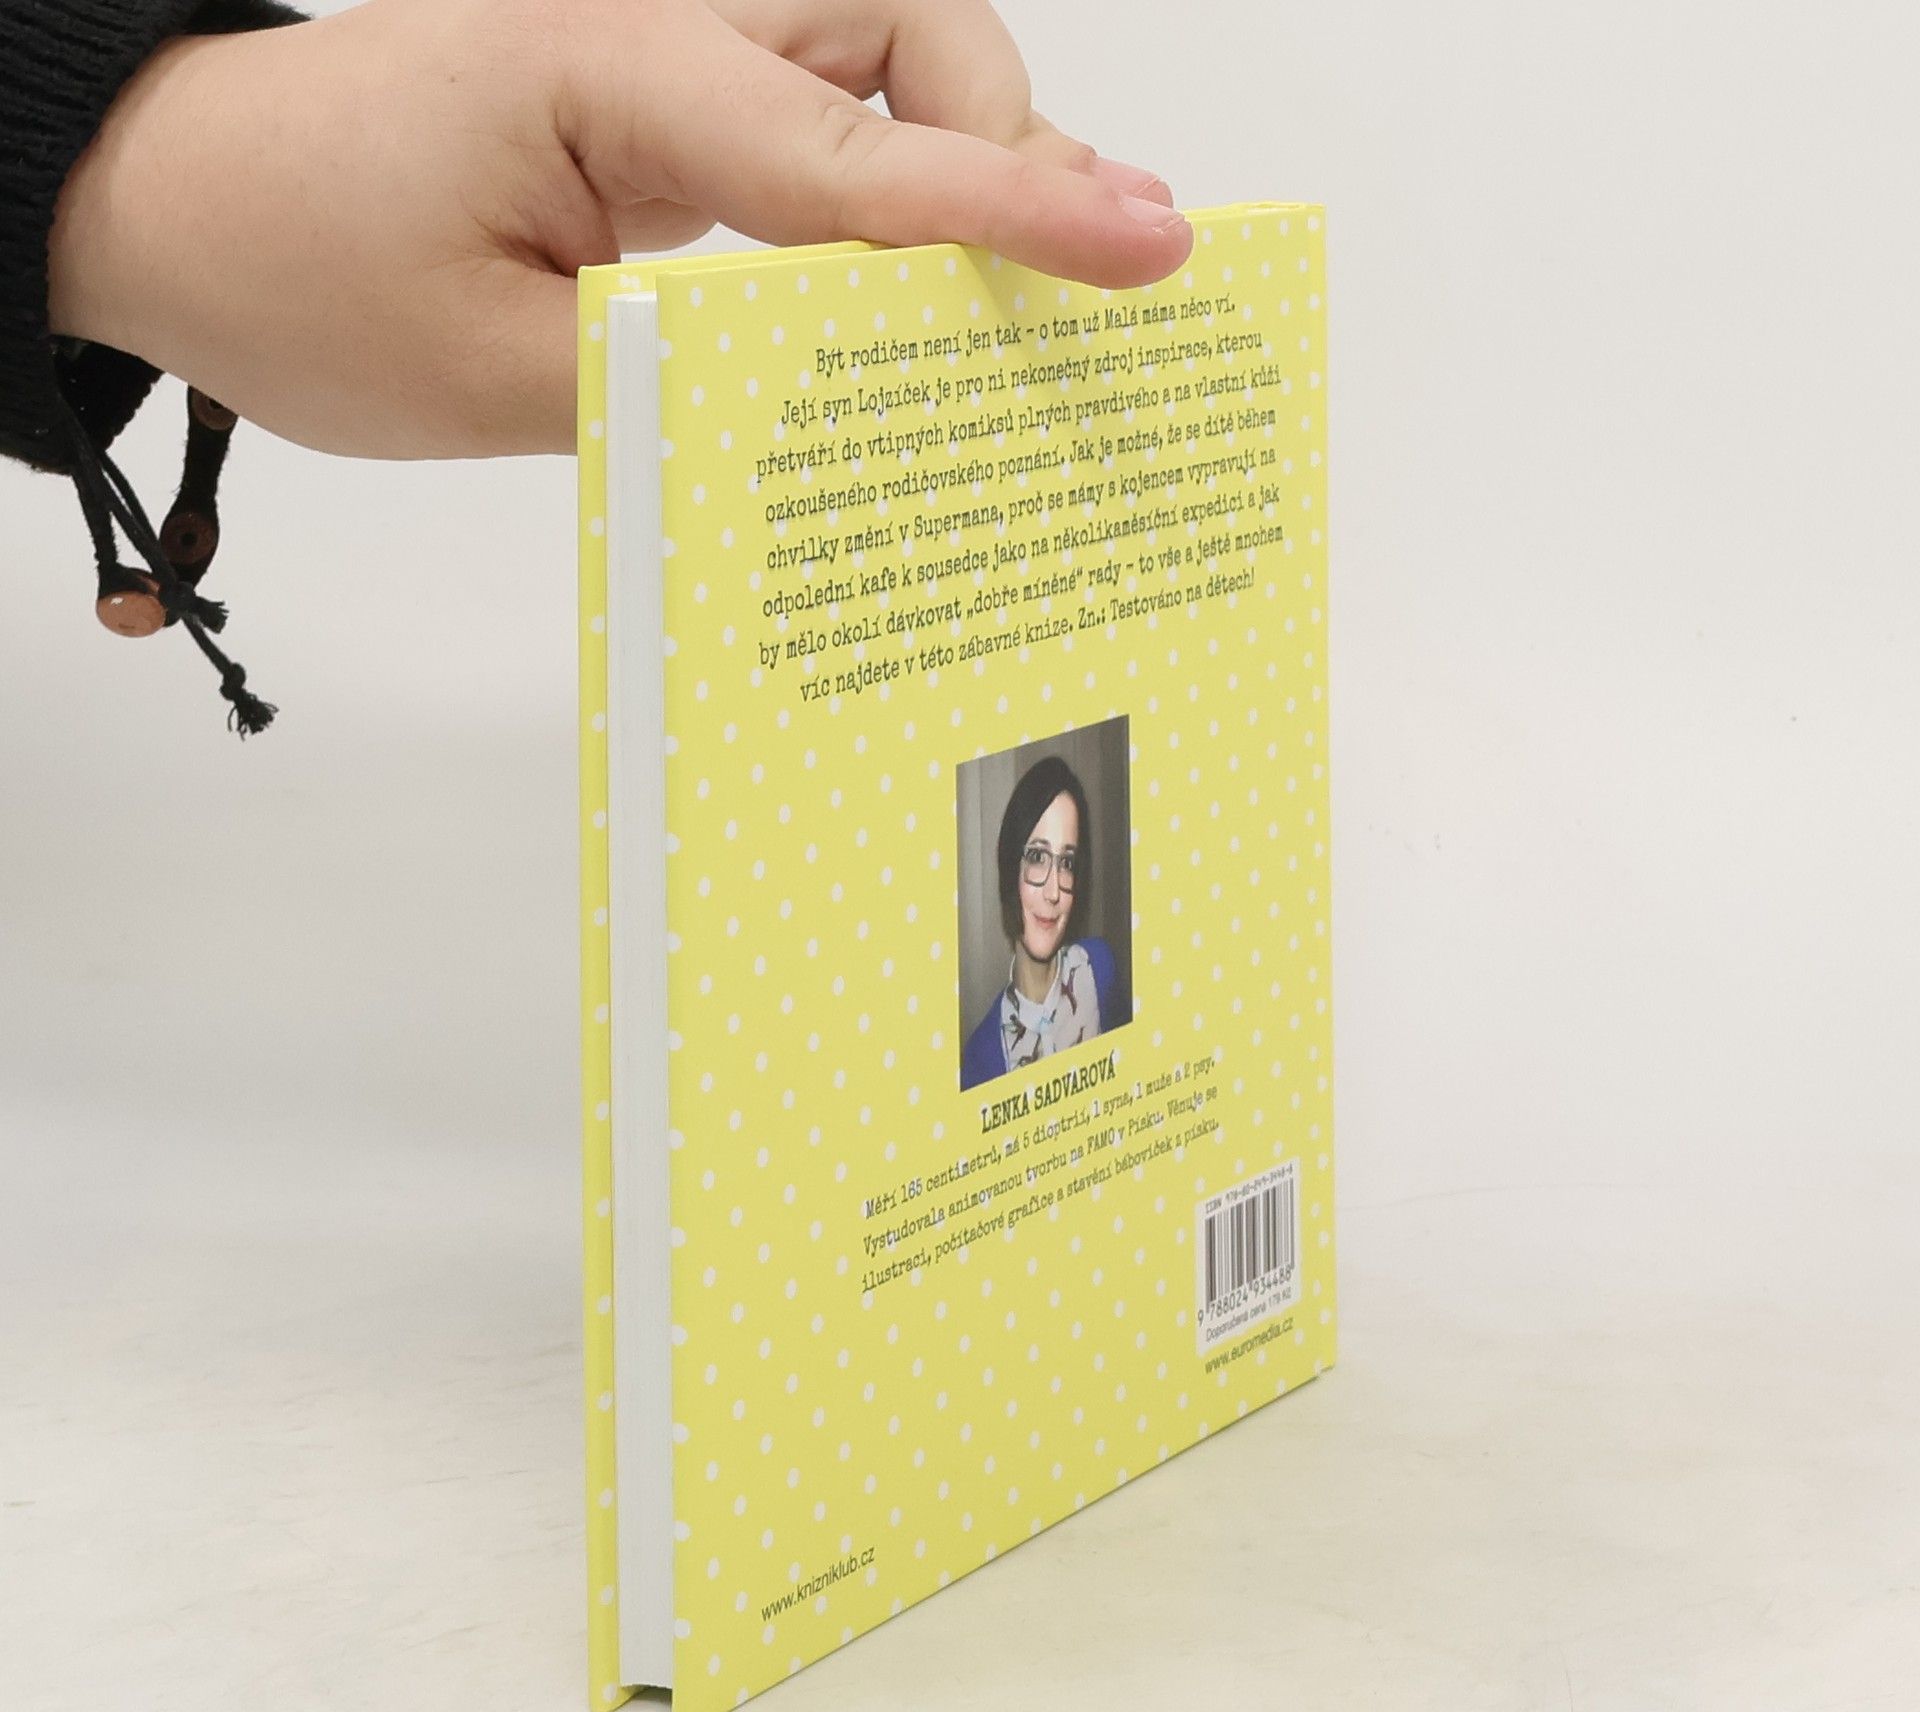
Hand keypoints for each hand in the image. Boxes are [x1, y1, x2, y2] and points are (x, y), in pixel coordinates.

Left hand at [49, 0, 1191, 458]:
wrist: (181, 198)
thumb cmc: (299, 265)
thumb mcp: (494, 374)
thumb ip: (684, 387)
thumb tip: (844, 408)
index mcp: (609, 62)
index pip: (853, 151)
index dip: (1011, 208)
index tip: (1150, 243)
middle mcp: (662, 24)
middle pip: (913, 32)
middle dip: (999, 151)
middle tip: (1029, 295)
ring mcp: (669, 52)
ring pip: (888, 62)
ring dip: (958, 170)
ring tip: (994, 301)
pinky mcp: (667, 100)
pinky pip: (827, 122)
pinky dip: (893, 197)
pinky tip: (907, 293)